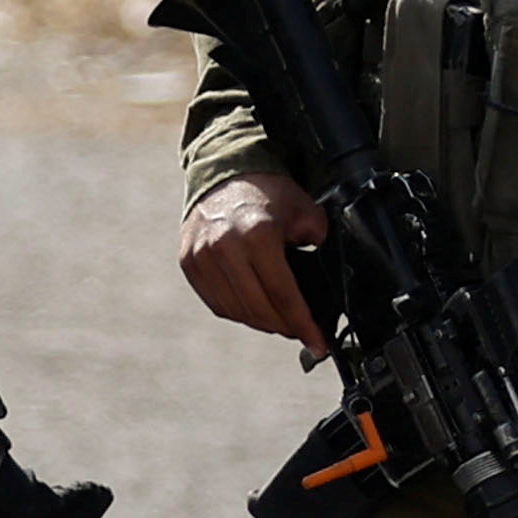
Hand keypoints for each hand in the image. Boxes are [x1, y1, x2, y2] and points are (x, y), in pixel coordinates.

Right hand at [181, 168, 328, 360]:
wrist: (226, 173)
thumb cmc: (268, 193)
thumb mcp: (305, 211)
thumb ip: (318, 242)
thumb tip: (328, 281)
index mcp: (257, 234)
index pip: (284, 295)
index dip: (303, 324)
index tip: (318, 343)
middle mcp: (225, 246)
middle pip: (259, 309)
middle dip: (285, 327)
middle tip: (301, 332)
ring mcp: (202, 256)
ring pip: (237, 311)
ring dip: (262, 322)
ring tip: (280, 321)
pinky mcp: (189, 262)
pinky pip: (217, 303)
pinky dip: (239, 312)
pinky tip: (255, 308)